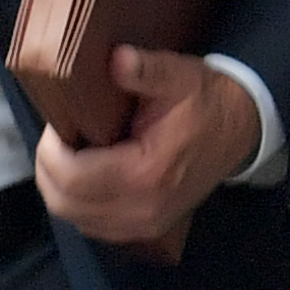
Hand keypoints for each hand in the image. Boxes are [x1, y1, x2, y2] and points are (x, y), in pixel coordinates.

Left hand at [34, 45, 260, 256]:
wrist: (239, 130)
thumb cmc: (205, 101)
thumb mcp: (178, 76)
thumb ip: (145, 69)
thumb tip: (116, 59)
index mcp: (146, 174)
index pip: (71, 177)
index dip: (50, 151)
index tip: (56, 124)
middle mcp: (142, 210)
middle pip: (64, 203)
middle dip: (49, 168)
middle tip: (57, 137)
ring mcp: (143, 226)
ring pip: (73, 217)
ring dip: (60, 187)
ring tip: (69, 152)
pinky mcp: (144, 230)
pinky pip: (91, 225)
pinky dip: (77, 202)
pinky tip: (83, 174)